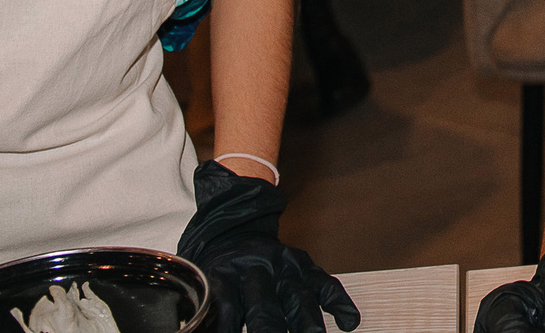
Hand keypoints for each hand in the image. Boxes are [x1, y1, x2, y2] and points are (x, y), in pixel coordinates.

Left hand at [180, 161, 362, 332]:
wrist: (233, 223)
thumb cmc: (214, 263)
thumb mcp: (198, 281)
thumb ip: (204, 307)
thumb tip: (195, 326)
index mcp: (223, 275)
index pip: (224, 310)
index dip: (227, 328)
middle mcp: (255, 270)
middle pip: (264, 307)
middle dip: (269, 330)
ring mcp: (282, 266)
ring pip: (297, 298)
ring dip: (306, 324)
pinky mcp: (302, 264)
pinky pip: (324, 283)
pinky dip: (338, 302)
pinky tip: (349, 320)